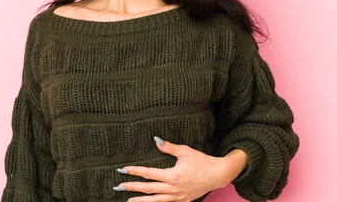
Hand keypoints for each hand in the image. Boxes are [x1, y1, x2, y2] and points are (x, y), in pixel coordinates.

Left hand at [113, 136, 230, 201]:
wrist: (217, 175)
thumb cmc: (201, 161)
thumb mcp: (185, 151)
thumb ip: (169, 147)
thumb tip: (156, 140)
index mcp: (172, 176)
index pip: (148, 174)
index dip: (135, 171)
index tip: (123, 170)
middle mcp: (173, 189)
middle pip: (148, 189)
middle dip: (132, 187)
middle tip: (119, 186)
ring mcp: (177, 197)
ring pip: (155, 200)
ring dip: (141, 200)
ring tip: (129, 200)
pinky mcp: (181, 201)